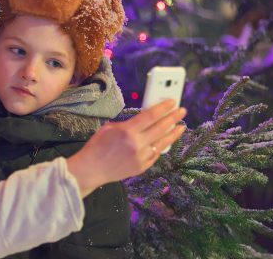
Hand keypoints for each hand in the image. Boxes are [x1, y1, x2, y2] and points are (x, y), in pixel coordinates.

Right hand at [66, 99, 185, 196]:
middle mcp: (136, 144)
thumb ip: (127, 123)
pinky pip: (155, 154)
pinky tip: (166, 141)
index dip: (163, 107)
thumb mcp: (108, 128)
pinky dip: (161, 146)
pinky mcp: (142, 167)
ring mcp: (141, 157)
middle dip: (173, 118)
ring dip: (173, 133)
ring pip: (162, 143)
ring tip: (181, 126)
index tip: (172, 102)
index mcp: (127, 131)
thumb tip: (142, 120)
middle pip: (161, 128)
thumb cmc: (97, 147)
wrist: (91, 169)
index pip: (150, 116)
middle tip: (181, 111)